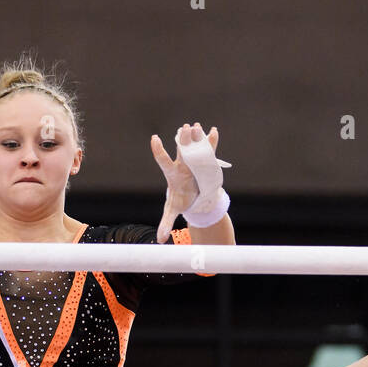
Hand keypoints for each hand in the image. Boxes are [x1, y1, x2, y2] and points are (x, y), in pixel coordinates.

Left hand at [150, 122, 223, 243]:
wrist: (193, 197)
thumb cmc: (181, 201)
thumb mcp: (173, 211)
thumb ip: (165, 223)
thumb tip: (159, 240)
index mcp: (172, 174)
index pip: (163, 160)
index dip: (159, 150)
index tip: (154, 138)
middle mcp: (182, 164)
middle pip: (180, 150)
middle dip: (182, 140)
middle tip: (183, 129)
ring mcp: (193, 161)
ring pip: (193, 147)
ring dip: (195, 137)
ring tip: (196, 126)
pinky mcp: (204, 162)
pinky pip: (208, 150)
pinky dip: (211, 142)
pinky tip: (213, 131)